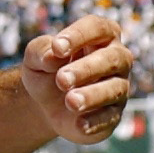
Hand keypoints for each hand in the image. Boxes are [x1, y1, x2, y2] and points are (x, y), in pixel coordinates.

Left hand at [15, 11, 136, 148]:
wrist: (45, 103)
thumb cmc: (47, 70)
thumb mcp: (35, 57)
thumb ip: (41, 51)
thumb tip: (52, 57)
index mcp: (101, 36)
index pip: (97, 28)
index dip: (79, 36)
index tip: (57, 48)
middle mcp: (116, 59)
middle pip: (112, 58)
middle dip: (87, 69)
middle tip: (61, 80)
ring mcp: (118, 87)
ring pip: (114, 89)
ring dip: (92, 95)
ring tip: (70, 102)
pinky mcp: (113, 114)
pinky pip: (110, 117)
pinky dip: (95, 121)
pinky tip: (79, 124)